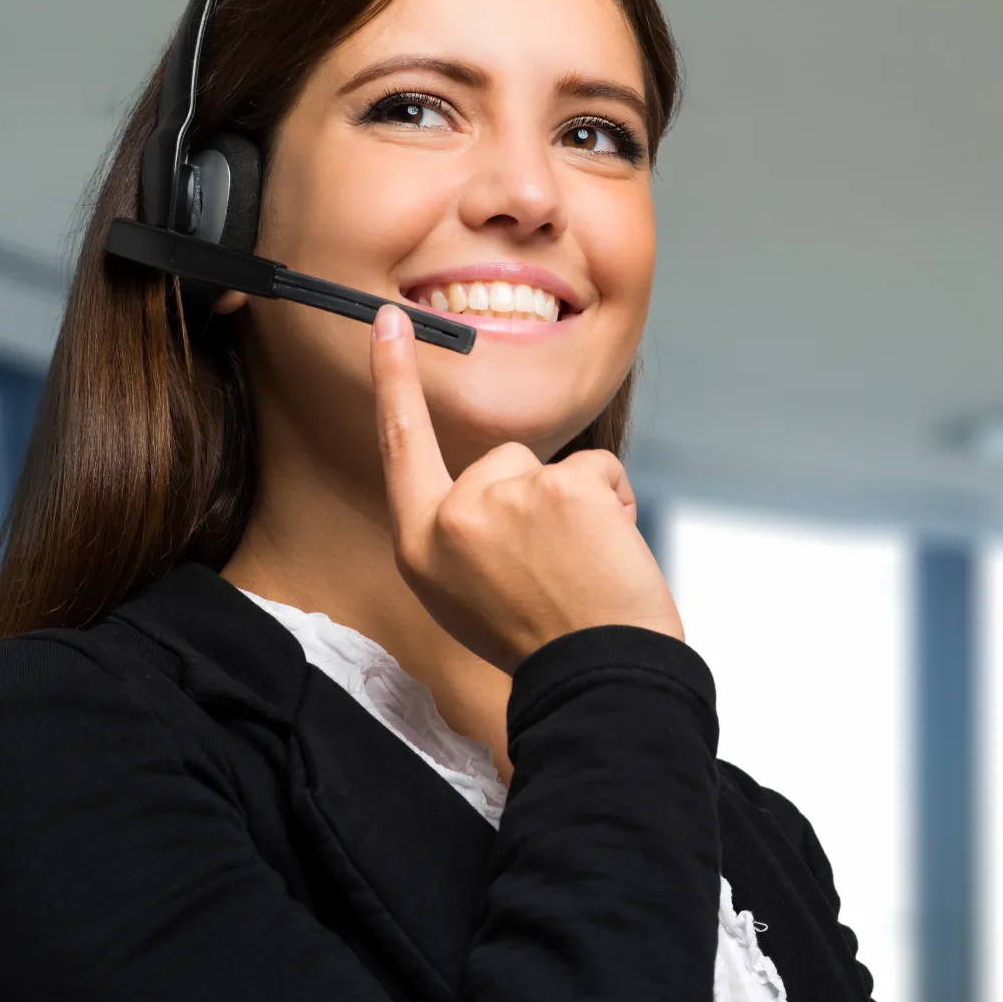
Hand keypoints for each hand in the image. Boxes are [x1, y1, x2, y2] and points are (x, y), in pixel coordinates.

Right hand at [370, 304, 684, 674]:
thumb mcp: (466, 595)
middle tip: (553, 572)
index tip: (388, 323)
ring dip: (578, 505)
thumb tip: (490, 492)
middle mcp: (453, 517)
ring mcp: (506, 496)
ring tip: (581, 570)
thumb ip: (462, 533)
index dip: (394, 380)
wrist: (596, 677)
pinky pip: (598, 469)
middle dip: (537, 499)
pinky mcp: (563, 485)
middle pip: (502, 460)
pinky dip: (614, 504)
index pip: (401, 444)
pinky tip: (609, 553)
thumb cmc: (540, 642)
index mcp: (421, 545)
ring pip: (552, 467)